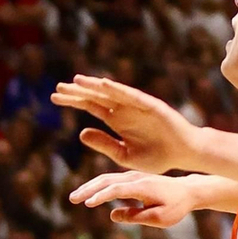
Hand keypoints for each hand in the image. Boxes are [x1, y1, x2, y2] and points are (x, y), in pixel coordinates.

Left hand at [51, 75, 198, 173]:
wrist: (184, 155)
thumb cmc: (157, 157)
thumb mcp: (124, 155)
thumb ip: (104, 144)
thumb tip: (80, 133)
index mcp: (117, 120)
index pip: (90, 106)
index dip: (73, 101)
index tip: (53, 98)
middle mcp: (124, 109)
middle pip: (96, 97)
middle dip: (77, 92)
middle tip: (57, 88)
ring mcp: (137, 106)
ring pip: (111, 93)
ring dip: (93, 86)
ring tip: (75, 81)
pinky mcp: (150, 106)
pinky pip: (131, 96)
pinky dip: (117, 89)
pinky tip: (102, 84)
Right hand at [69, 169, 196, 227]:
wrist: (188, 190)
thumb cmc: (176, 206)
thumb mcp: (160, 217)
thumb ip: (136, 217)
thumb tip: (113, 215)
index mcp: (143, 186)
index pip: (117, 189)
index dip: (102, 196)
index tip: (88, 204)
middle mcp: (136, 178)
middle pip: (106, 180)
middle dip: (88, 189)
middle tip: (72, 199)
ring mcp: (133, 176)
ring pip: (106, 178)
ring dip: (89, 187)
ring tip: (75, 197)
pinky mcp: (132, 178)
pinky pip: (111, 180)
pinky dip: (97, 185)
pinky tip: (88, 193)